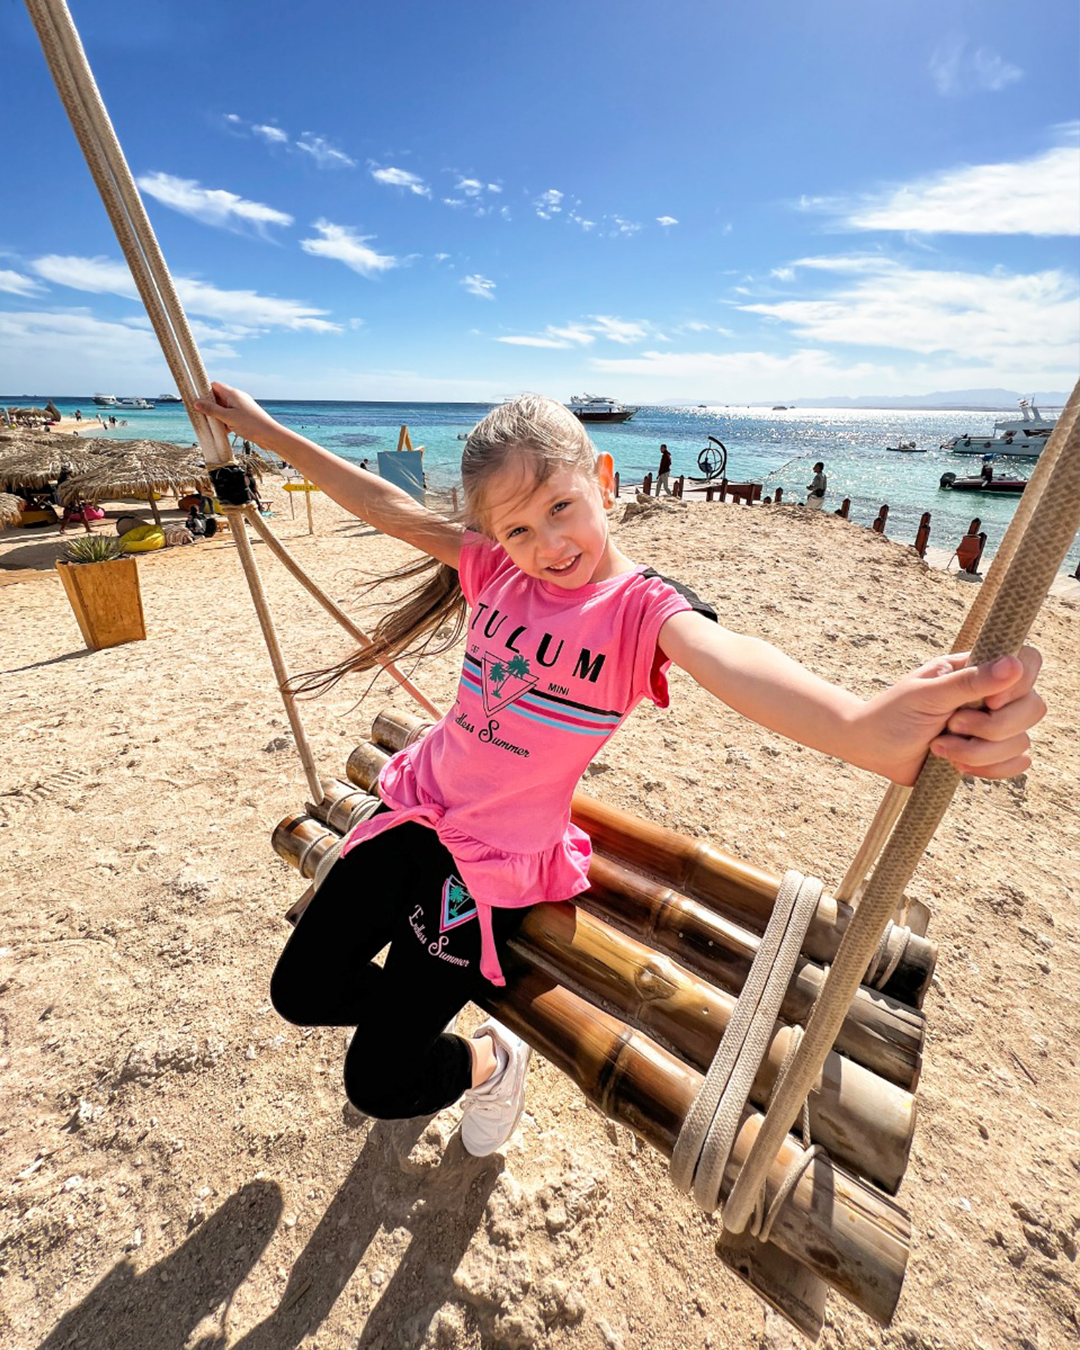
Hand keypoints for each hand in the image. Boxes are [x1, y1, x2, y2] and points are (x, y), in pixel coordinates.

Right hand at [192, 382, 280, 447]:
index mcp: (233, 394)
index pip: (214, 386)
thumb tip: (196, 402)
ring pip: (224, 409)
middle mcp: (237, 398)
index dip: (205, 393)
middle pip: (218, 398)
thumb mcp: (228, 417)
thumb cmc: (251, 425)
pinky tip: (225, 432)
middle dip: (211, 407)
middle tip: (204, 417)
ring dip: (218, 417)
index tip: (198, 403)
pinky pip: (231, 416)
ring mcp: (242, 407)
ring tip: (216, 427)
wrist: (271, 436)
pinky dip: (226, 423)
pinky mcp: (245, 416)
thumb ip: (211, 410)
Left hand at [860, 647, 1044, 784]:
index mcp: (977, 669)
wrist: (872, 749)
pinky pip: (1016, 764)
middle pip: (1033, 708)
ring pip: (1022, 741)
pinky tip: (956, 765)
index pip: (1029, 662)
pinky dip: (987, 769)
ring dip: (977, 752)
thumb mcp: (927, 694)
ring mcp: (993, 725)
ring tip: (939, 747)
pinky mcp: (990, 753)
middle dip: (991, 728)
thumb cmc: (892, 713)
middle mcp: (992, 695)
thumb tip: (1014, 663)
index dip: (1019, 684)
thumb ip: (970, 681)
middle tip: (951, 725)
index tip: (989, 701)